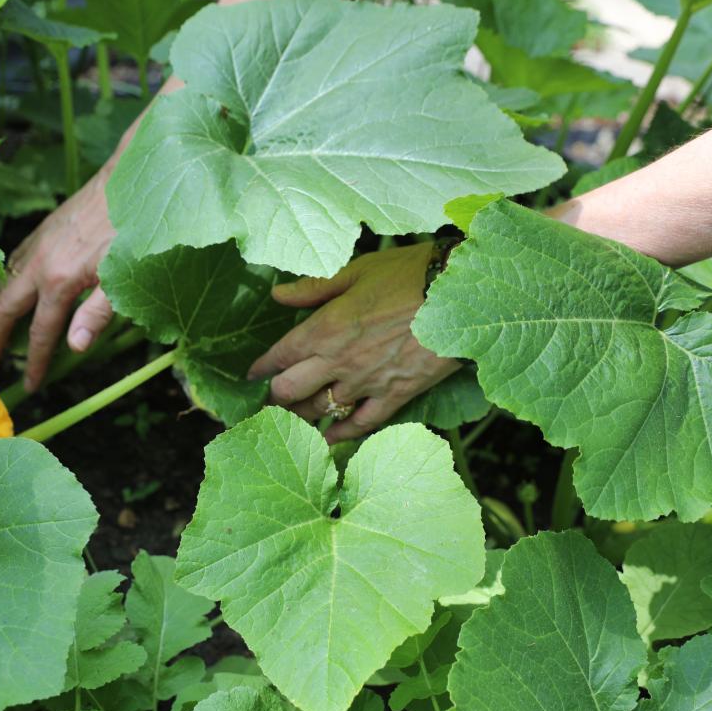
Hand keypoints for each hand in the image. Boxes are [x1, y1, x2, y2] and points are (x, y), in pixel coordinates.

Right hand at [0, 169, 116, 390]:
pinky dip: (8, 279)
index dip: (36, 362)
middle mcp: (41, 263)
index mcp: (60, 280)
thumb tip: (74, 347)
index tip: (32, 386)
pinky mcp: (46, 228)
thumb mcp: (123, 276)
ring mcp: (40, 243)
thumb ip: (98, 313)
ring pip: (8, 282)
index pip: (41, 332)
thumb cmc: (133, 228)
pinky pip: (16, 260)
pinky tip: (15, 284)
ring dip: (0, 310)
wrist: (131, 176)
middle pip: (7, 308)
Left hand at [248, 243, 459, 442]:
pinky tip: (328, 439)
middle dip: (273, 398)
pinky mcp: (394, 396)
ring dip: (299, 418)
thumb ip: (313, 289)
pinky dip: (341, 435)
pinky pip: (361, 424)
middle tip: (266, 402)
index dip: (260, 368)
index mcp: (324, 327)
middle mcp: (338, 360)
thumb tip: (277, 295)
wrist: (460, 296)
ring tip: (288, 422)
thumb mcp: (356, 271)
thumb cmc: (408, 274)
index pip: (279, 356)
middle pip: (289, 392)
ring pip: (319, 411)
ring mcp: (366, 382)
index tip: (251, 374)